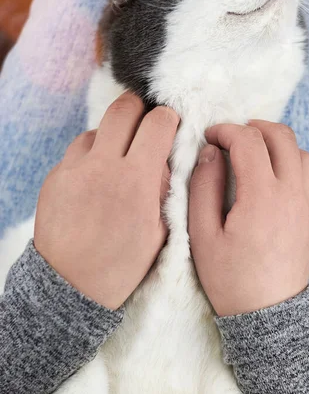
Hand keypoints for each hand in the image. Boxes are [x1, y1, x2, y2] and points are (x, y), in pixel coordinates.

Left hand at [34, 93, 178, 309]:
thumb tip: (162, 159)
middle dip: (139, 111)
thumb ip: (164, 189)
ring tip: (116, 163)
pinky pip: (77, 151)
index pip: (157, 122)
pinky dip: (91, 157)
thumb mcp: (159, 232)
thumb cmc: (121, 265)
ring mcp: (74, 169)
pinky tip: (95, 181)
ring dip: (112, 137)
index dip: (167, 120)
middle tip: (144, 130)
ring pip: (97, 128)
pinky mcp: (55, 177)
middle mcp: (103, 166)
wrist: (71, 286)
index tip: (168, 127)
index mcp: (136, 180)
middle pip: (123, 108)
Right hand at [189, 121, 308, 315]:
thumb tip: (211, 153)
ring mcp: (306, 204)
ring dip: (275, 143)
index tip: (209, 138)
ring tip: (251, 154)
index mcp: (262, 196)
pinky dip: (289, 162)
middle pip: (281, 136)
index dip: (226, 131)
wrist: (267, 314)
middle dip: (253, 127)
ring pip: (299, 151)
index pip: (248, 141)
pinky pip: (307, 174)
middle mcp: (291, 193)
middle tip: (230, 137)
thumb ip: (203, 187)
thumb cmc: (230, 279)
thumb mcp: (202, 235)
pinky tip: (268, 176)